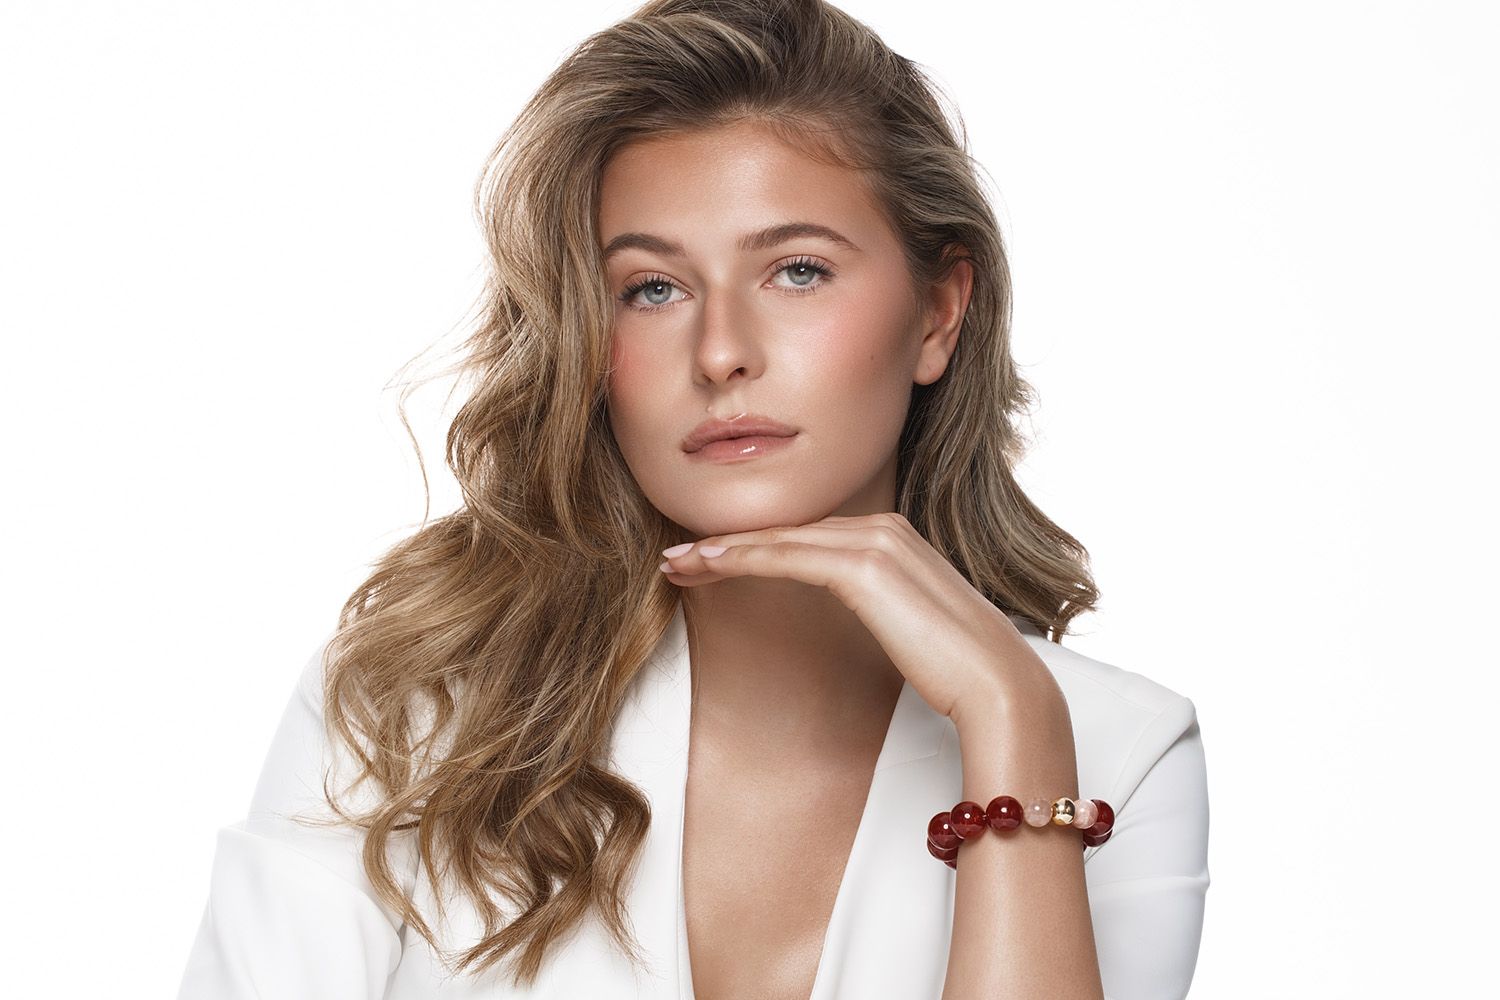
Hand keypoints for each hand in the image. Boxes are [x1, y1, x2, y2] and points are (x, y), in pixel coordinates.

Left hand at [658, 512, 1064, 727]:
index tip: (710, 560)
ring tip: (676, 565)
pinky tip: (705, 565)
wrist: (997, 688)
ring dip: (720, 551)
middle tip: (678, 558)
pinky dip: (740, 559)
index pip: (809, 536)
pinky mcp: (864, 568)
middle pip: (788, 530)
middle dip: (728, 543)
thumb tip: (861, 617)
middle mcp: (884, 527)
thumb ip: (882, 607)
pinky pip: (786, 557)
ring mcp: (876, 542)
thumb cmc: (958, 670)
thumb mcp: (909, 627)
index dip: (755, 546)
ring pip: (779, 540)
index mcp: (896, 537)